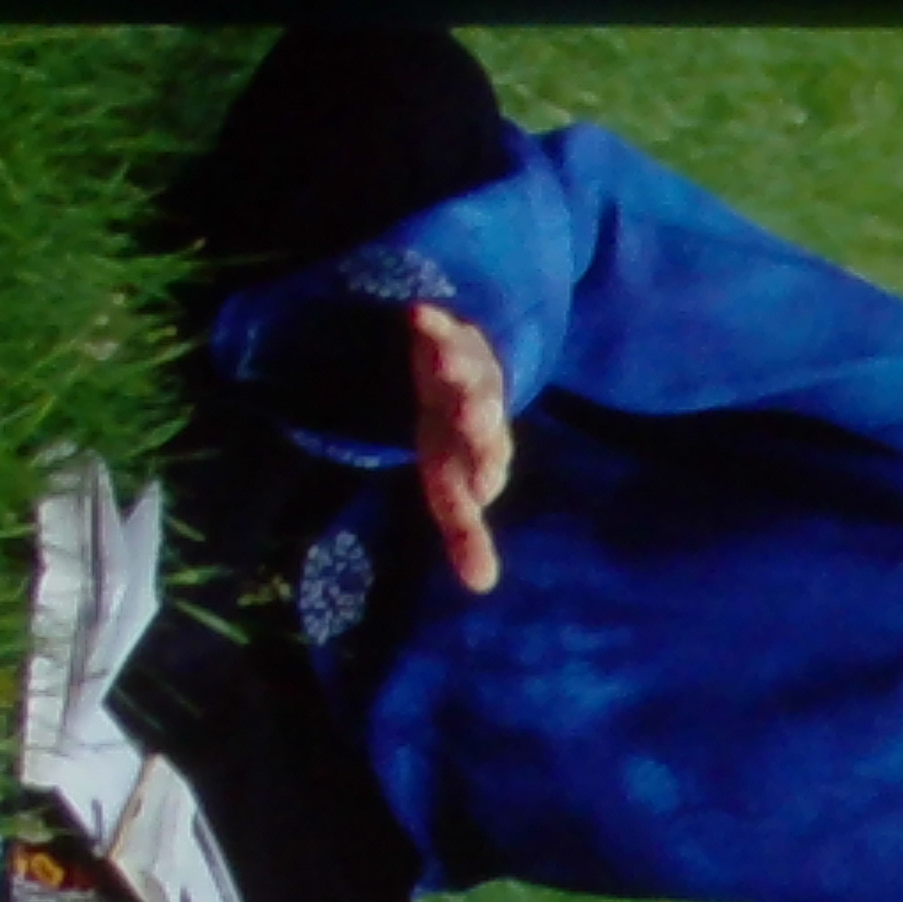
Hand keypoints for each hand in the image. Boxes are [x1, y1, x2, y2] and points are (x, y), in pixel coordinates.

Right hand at [407, 303, 511, 594]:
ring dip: (458, 368)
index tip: (481, 489)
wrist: (467, 371)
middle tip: (473, 420)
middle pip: (483, 416)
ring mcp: (467, 372)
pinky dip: (434, 321)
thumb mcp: (453, 483)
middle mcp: (479, 412)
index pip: (483, 468)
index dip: (482, 474)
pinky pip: (443, 327)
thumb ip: (465, 532)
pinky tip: (420, 314)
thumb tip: (482, 587)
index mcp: (479, 450)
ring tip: (444, 362)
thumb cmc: (457, 439)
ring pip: (469, 371)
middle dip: (478, 418)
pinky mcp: (449, 336)